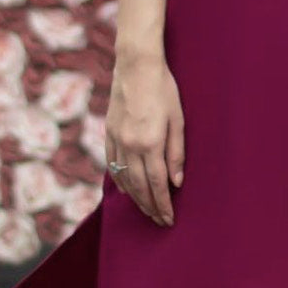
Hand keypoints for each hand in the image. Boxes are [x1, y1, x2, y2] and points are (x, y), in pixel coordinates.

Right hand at [104, 49, 184, 226]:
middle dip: (150, 206)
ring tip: (146, 210)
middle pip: (140, 186)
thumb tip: (176, 182)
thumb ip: (177, 152)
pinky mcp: (109, 133)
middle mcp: (130, 145)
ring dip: (136, 198)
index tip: (169, 218)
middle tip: (159, 221)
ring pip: (125, 178)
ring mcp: (116, 139)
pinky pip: (112, 164)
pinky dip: (119, 180)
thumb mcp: (178, 119)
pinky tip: (126, 190)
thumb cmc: (163, 89)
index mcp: (150, 142)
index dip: (163, 204)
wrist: (136, 66)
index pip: (157, 183)